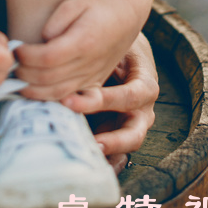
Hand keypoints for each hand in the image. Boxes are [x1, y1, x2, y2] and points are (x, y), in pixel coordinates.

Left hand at [14, 0, 139, 100]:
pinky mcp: (93, 83)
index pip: (47, 57)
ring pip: (58, 93)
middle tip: (9, 66)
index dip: (26, 56)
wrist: (126, 17)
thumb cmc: (97, 7)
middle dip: (25, 74)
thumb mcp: (75, 4)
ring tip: (17, 82)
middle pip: (49, 78)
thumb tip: (42, 40)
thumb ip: (56, 21)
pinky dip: (49, 98)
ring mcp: (92, 76)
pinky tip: (35, 92)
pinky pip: (69, 97)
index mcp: (83, 42)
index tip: (14, 50)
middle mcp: (88, 63)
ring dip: (33, 91)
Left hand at [70, 33, 158, 172]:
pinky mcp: (120, 137)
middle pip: (134, 134)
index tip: (71, 101)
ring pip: (124, 150)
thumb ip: (100, 50)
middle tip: (89, 142)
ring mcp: (133, 128)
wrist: (126, 54)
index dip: (103, 101)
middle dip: (112, 140)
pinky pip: (116, 157)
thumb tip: (62, 42)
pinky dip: (103, 162)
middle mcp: (143, 111)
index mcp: (145, 86)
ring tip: (84, 159)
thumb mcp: (116, 44)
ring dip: (105, 155)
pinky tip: (84, 166)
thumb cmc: (119, 46)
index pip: (129, 97)